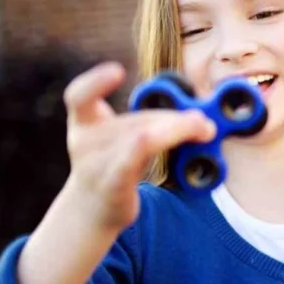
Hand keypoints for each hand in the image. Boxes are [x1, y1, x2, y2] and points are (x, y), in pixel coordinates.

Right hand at [62, 61, 214, 231]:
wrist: (91, 212)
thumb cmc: (112, 169)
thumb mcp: (118, 141)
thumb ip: (148, 125)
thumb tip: (199, 118)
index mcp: (84, 124)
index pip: (79, 97)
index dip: (95, 82)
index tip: (117, 71)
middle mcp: (85, 142)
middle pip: (137, 121)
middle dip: (174, 120)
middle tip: (204, 122)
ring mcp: (96, 164)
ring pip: (143, 135)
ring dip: (179, 129)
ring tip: (204, 130)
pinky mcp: (113, 184)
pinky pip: (135, 156)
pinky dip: (158, 140)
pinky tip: (182, 138)